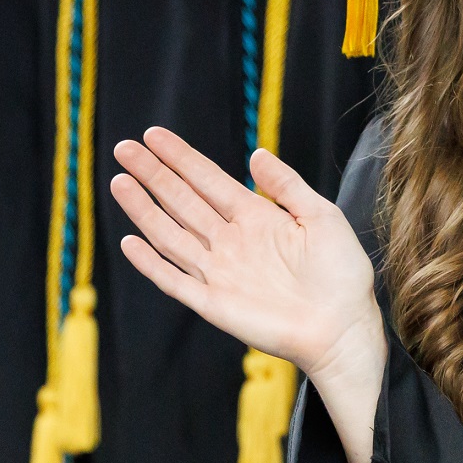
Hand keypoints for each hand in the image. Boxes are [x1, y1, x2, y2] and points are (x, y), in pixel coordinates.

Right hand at [109, 129, 384, 394]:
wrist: (343, 327)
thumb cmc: (341, 273)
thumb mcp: (321, 216)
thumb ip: (287, 185)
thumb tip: (255, 154)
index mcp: (254, 217)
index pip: (208, 179)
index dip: (180, 157)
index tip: (153, 135)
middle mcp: (230, 241)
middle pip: (182, 201)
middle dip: (153, 174)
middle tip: (124, 148)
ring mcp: (218, 272)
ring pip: (171, 235)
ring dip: (144, 210)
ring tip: (119, 182)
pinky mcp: (213, 304)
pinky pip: (175, 281)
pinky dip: (151, 264)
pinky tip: (130, 243)